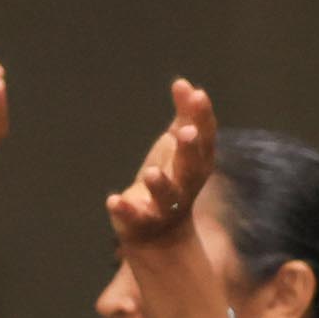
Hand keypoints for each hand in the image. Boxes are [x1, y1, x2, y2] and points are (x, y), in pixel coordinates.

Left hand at [104, 75, 221, 257]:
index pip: (205, 140)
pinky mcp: (142, 224)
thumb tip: (185, 84)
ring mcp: (165, 208)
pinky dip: (125, 212)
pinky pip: (135, 219)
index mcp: (197, 165)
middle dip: (190, 151)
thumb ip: (185, 116)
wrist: (159, 233)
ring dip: (161, 186)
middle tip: (186, 132)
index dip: (203, 118)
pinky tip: (113, 201)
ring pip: (167, 199)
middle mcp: (185, 187)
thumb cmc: (171, 178)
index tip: (197, 94)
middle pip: (192, 170)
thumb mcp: (179, 146)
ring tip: (152, 173)